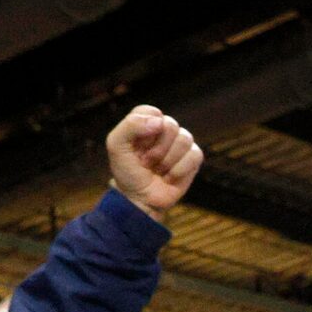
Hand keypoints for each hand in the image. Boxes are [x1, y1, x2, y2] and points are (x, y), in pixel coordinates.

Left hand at [104, 106, 202, 221]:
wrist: (139, 200)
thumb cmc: (127, 173)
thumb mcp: (116, 146)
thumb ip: (131, 125)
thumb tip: (160, 122)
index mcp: (145, 124)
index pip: (150, 111)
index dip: (145, 128)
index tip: (136, 146)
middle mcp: (163, 131)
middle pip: (170, 124)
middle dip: (157, 149)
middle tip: (147, 162)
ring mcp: (180, 145)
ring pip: (185, 138)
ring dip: (168, 160)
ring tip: (158, 170)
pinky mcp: (192, 159)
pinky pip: (195, 154)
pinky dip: (180, 169)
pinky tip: (170, 177)